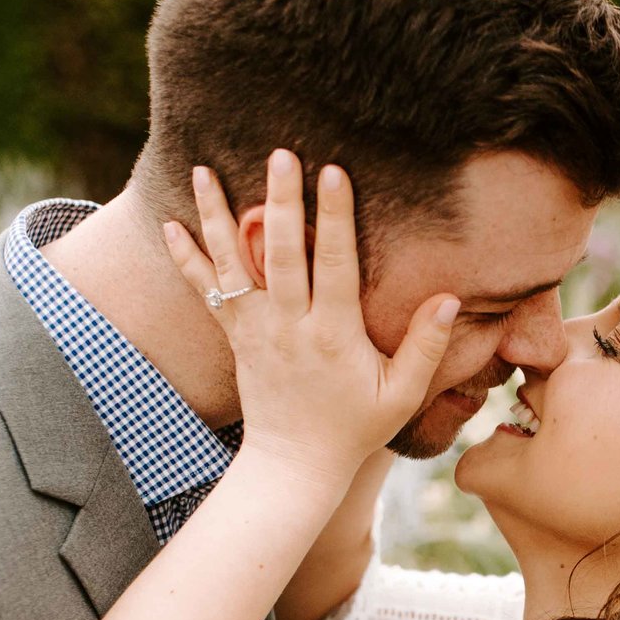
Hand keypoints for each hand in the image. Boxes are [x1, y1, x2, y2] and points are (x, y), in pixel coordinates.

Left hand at [162, 151, 458, 490]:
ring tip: (203, 170)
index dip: (334, 217)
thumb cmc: (355, 428)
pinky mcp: (236, 338)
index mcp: (333, 334)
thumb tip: (450, 299)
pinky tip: (170, 224)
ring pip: (233, 265)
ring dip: (217, 216)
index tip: (333, 173)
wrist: (294, 466)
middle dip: (280, 200)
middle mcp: (289, 326)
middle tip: (280, 154)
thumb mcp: (401, 394)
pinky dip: (187, 259)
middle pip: (282, 253)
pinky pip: (206, 293)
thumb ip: (426, 346)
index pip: (334, 264)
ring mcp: (256, 330)